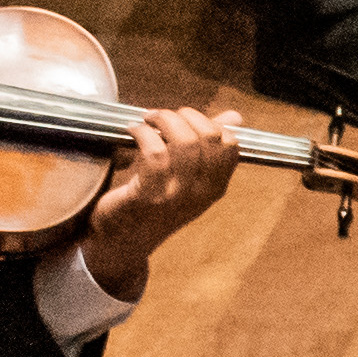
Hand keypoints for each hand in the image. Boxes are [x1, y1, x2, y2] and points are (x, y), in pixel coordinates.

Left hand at [73, 96, 243, 297]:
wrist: (122, 241)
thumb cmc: (153, 204)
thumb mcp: (187, 177)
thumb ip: (208, 146)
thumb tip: (235, 117)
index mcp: (215, 187)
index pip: (231, 145)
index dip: (208, 123)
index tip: (184, 120)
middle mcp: (201, 192)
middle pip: (209, 138)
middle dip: (183, 115)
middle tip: (160, 117)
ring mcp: (176, 195)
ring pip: (186, 142)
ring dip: (163, 120)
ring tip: (147, 121)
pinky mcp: (148, 196)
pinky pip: (156, 153)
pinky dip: (143, 133)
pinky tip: (133, 132)